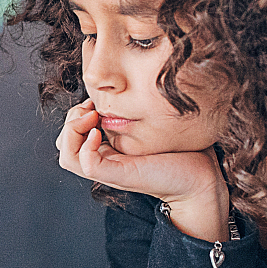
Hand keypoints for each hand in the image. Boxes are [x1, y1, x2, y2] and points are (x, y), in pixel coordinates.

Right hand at [56, 101, 229, 240]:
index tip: (95, 102)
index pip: (70, 137)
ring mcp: (110, 170)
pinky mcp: (119, 175)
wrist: (202, 175)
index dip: (75, 115)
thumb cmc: (181, 149)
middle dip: (70, 120)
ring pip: (68, 156)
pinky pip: (85, 164)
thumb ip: (130, 114)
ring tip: (92, 117)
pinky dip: (85, 145)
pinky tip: (99, 131)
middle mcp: (105, 162)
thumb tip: (118, 92)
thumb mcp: (148, 125)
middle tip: (92, 108)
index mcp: (108, 151)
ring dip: (72, 132)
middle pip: (64, 146)